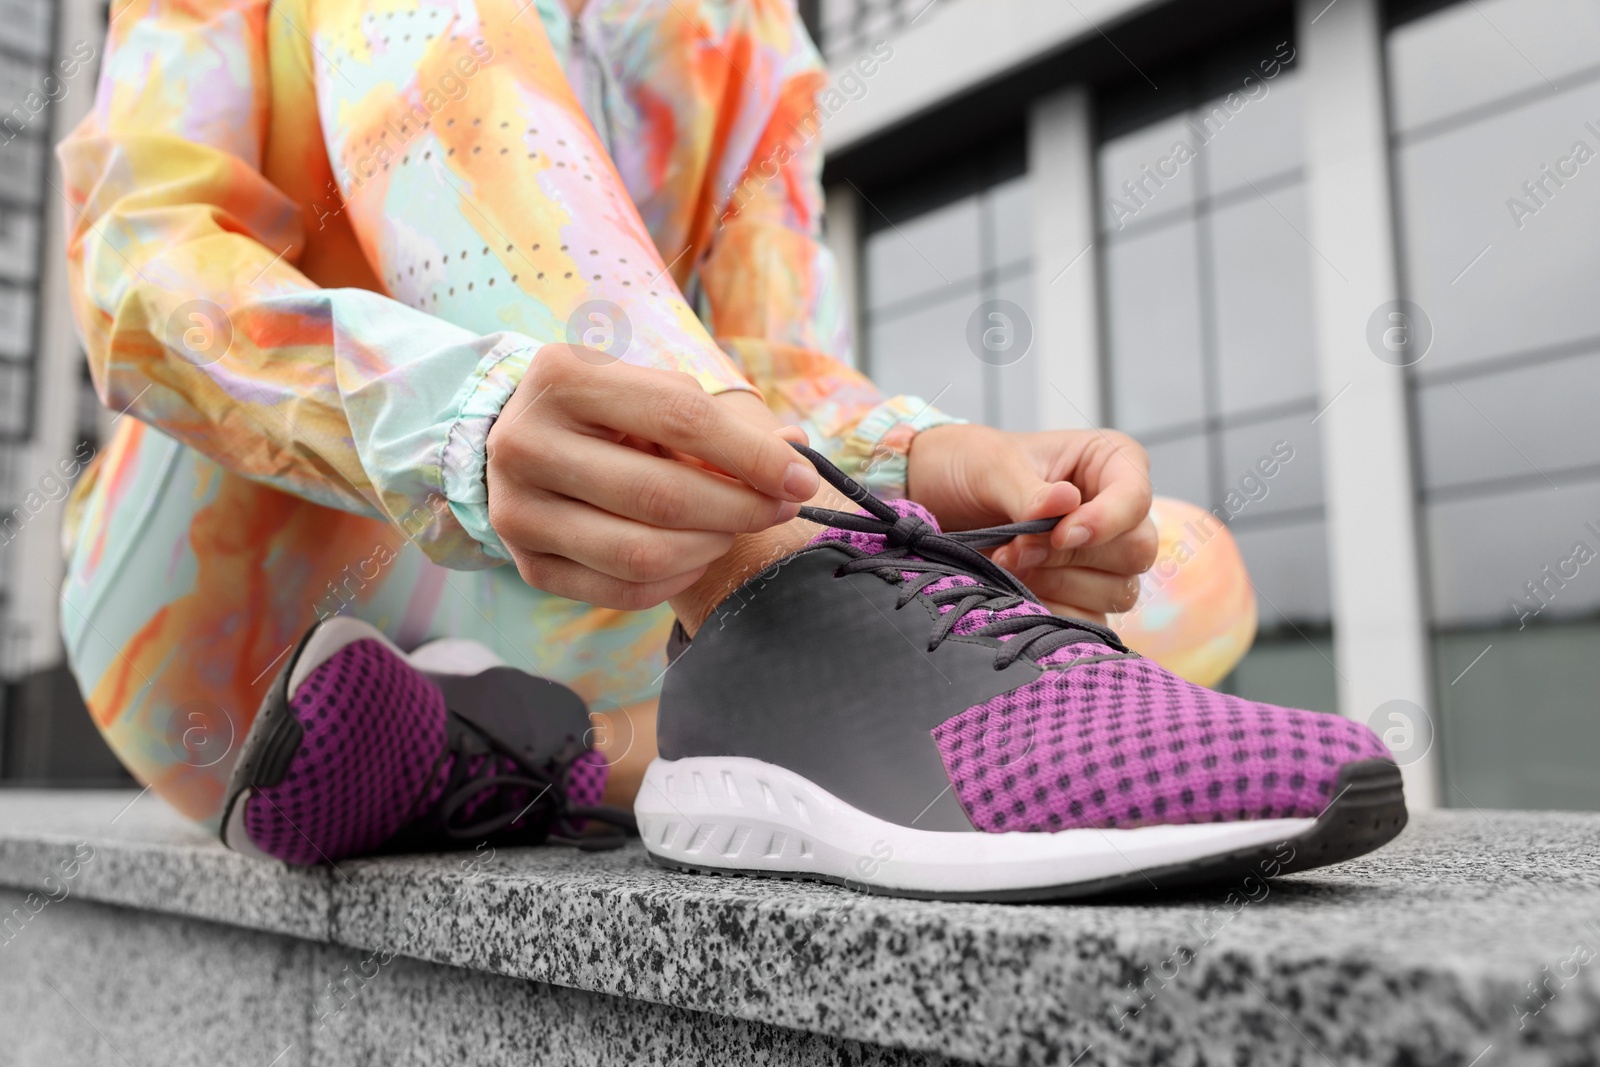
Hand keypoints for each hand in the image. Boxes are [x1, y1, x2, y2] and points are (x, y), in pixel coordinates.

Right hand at [485, 344, 816, 609]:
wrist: (525, 442)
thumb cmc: (608, 413)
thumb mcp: (652, 394)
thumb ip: (721, 421)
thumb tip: (796, 451)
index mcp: (564, 376)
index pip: (681, 418)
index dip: (753, 455)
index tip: (801, 479)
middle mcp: (526, 442)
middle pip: (662, 495)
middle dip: (740, 508)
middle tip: (778, 508)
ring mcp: (517, 509)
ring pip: (642, 553)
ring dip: (710, 546)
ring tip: (732, 528)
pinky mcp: (527, 563)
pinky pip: (621, 591)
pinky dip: (677, 578)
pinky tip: (696, 555)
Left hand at [905, 424, 1156, 622]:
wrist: (931, 500)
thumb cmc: (969, 467)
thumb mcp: (992, 466)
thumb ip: (1029, 491)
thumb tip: (1065, 503)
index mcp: (1109, 463)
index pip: (1136, 499)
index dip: (1104, 522)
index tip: (1059, 534)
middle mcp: (1116, 511)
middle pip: (1136, 551)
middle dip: (1073, 556)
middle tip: (1018, 549)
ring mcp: (1102, 558)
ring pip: (1119, 591)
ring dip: (1058, 583)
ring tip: (1007, 563)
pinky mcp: (1081, 596)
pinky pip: (1091, 620)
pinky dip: (1053, 611)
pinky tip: (1017, 592)